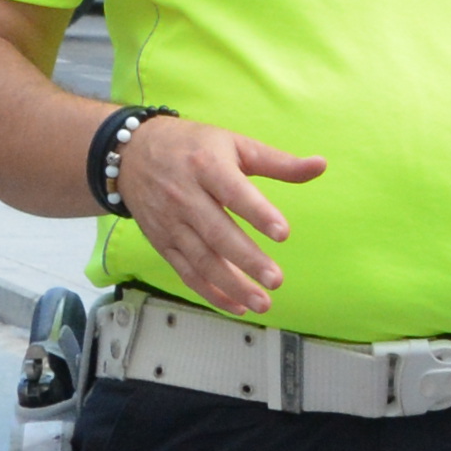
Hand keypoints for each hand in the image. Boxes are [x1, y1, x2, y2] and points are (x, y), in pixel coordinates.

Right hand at [115, 111, 327, 314]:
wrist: (130, 154)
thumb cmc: (192, 147)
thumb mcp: (234, 144)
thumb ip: (278, 162)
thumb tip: (320, 165)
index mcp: (206, 167)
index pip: (234, 192)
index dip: (257, 212)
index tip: (282, 233)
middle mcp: (185, 196)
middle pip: (217, 233)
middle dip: (247, 260)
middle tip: (276, 280)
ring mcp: (171, 223)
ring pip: (202, 260)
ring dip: (232, 285)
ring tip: (263, 303)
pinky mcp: (162, 243)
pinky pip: (187, 273)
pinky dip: (210, 293)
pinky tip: (237, 306)